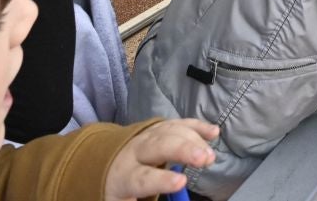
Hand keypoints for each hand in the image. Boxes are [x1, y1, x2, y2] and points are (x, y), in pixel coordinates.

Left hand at [103, 118, 219, 199]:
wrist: (103, 164)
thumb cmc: (117, 191)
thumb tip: (174, 199)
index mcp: (123, 176)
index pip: (142, 178)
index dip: (161, 179)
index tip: (181, 181)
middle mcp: (134, 152)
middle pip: (158, 146)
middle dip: (183, 149)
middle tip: (204, 158)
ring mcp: (146, 136)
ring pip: (170, 131)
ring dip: (193, 139)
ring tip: (210, 155)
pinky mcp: (158, 129)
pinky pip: (177, 123)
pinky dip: (196, 126)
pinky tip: (213, 132)